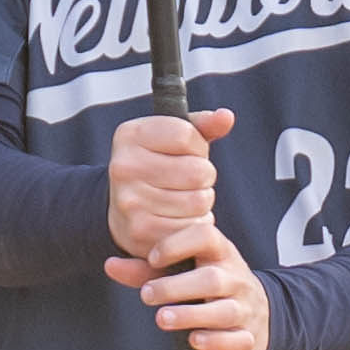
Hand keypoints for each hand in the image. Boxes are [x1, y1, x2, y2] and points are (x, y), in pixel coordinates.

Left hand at [106, 217, 270, 349]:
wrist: (257, 320)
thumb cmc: (210, 290)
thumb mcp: (184, 272)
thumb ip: (147, 270)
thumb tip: (110, 265)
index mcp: (220, 254)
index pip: (206, 236)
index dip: (178, 244)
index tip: (153, 258)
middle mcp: (236, 279)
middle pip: (212, 278)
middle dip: (176, 287)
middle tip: (146, 296)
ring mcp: (245, 309)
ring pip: (224, 310)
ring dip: (191, 315)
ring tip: (162, 319)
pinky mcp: (248, 338)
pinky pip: (237, 340)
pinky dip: (215, 342)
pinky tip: (194, 340)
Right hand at [107, 108, 233, 259]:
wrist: (123, 214)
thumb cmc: (156, 168)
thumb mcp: (172, 140)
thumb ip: (201, 126)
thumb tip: (226, 117)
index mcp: (130, 135)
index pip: (186, 135)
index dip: (198, 147)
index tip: (189, 154)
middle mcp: (124, 167)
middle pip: (197, 171)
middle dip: (204, 177)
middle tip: (189, 182)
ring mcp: (130, 201)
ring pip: (198, 201)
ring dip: (201, 202)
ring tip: (185, 199)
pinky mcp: (141, 231)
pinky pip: (191, 227)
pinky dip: (194, 224)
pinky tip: (180, 219)